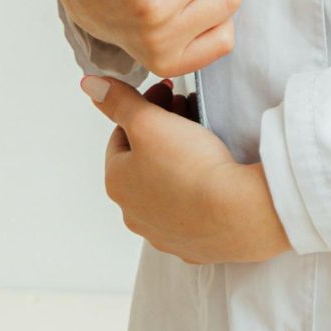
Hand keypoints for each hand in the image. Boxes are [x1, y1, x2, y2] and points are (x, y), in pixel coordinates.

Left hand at [82, 74, 291, 263]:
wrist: (238, 213)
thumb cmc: (191, 168)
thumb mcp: (149, 121)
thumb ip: (120, 101)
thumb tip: (92, 86)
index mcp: (117, 183)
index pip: (122, 136)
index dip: (145, 110)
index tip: (168, 95)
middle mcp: (134, 212)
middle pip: (145, 162)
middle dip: (164, 134)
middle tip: (189, 113)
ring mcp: (164, 232)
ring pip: (167, 187)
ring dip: (181, 162)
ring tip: (208, 141)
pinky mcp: (194, 244)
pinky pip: (192, 211)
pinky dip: (200, 192)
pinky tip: (218, 178)